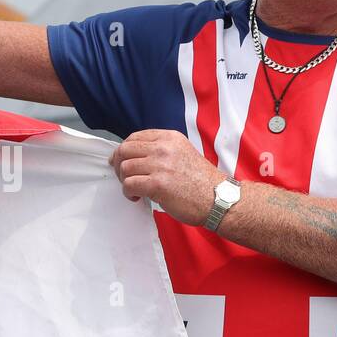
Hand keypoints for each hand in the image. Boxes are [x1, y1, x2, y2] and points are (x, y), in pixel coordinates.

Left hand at [109, 129, 226, 225]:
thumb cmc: (200, 181)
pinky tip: (136, 197)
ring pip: (124, 168)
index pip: (134, 137)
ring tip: (134, 190)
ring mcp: (160, 165)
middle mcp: (164, 148)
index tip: (119, 161)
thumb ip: (160, 150)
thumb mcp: (182, 153)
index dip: (123, 150)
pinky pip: (129, 184)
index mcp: (169, 138)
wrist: (217, 199)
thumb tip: (132, 155)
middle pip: (124, 150)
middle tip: (123, 177)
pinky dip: (128, 193)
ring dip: (124, 181)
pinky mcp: (158, 184)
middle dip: (118, 165)